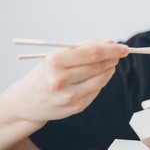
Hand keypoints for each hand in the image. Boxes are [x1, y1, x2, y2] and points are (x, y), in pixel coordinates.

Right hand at [2, 40, 128, 122]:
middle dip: (112, 58)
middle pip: (98, 66)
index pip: (92, 53)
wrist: (26, 102)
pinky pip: (96, 90)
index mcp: (55, 62)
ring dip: (109, 69)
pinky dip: (101, 81)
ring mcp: (69, 95)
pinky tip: (98, 76)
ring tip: (110, 63)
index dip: (111, 49)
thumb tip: (110, 42)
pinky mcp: (76, 106)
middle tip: (120, 53)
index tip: (123, 47)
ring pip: (101, 79)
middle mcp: (61, 80)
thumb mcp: (58, 56)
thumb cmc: (44, 74)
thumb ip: (84, 48)